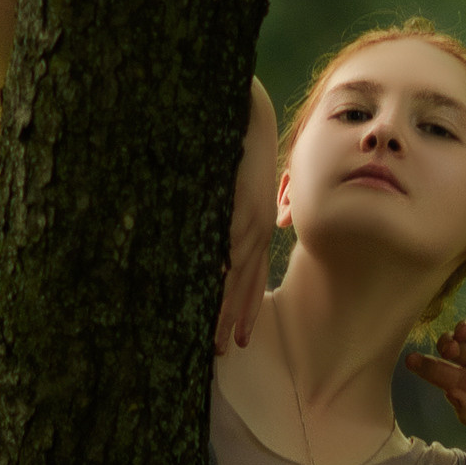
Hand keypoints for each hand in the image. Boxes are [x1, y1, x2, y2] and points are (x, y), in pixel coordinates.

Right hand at [215, 80, 277, 355]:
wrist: (247, 111)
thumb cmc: (233, 142)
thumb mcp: (232, 183)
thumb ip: (223, 207)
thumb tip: (207, 230)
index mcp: (256, 222)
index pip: (250, 273)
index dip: (242, 304)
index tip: (235, 335)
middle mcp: (258, 228)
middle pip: (246, 283)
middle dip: (235, 319)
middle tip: (223, 353)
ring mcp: (250, 221)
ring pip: (238, 277)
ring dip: (225, 310)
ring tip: (217, 342)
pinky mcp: (240, 210)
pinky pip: (228, 251)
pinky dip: (219, 279)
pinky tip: (208, 304)